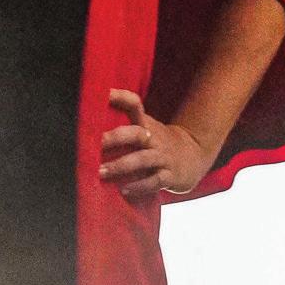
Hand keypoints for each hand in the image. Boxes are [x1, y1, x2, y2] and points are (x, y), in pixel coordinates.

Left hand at [100, 89, 216, 200]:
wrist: (194, 156)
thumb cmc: (157, 143)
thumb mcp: (145, 128)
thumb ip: (123, 124)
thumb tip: (90, 118)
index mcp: (146, 124)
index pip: (135, 105)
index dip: (121, 97)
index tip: (104, 94)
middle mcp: (154, 139)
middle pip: (135, 133)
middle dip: (114, 138)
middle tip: (95, 144)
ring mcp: (163, 157)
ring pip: (143, 159)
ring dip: (121, 165)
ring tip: (101, 172)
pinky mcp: (170, 176)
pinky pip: (155, 181)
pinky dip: (139, 186)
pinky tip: (124, 190)